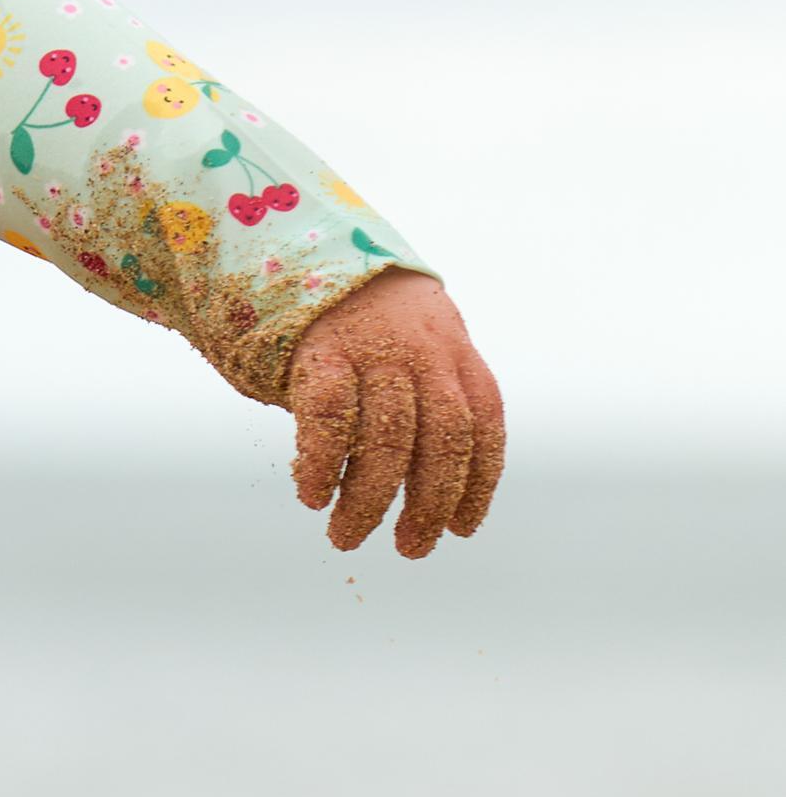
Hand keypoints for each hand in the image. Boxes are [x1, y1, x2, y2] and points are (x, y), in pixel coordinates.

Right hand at [286, 271, 505, 557]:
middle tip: (408, 550)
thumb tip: (426, 494)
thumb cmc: (373, 318)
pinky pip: (328, 417)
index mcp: (458, 356)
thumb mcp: (422, 344)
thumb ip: (433, 401)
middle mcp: (425, 354)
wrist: (317, 247)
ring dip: (367, 500)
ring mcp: (374, 351)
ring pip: (385, 441)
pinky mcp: (322, 351)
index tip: (460, 531)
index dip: (476, 487)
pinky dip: (322, 463)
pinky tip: (312, 495)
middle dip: (427, 506)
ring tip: (346, 537)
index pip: (483, 432)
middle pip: (439, 444)